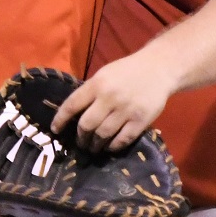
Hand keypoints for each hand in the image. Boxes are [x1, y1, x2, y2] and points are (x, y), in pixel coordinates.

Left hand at [50, 55, 177, 152]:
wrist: (160, 68)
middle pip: (86, 125)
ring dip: (95, 145)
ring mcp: (125, 110)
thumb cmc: (128, 71)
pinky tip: (110, 146)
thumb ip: (90, 91)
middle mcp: (109, 97)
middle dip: (81, 138)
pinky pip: (121, 140)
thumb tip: (72, 114)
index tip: (55, 130)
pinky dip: (112, 146)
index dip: (60, 120)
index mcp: (97, 83)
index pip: (72, 105)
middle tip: (81, 142)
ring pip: (102, 135)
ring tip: (94, 147)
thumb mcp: (105, 74)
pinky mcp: (140, 121)